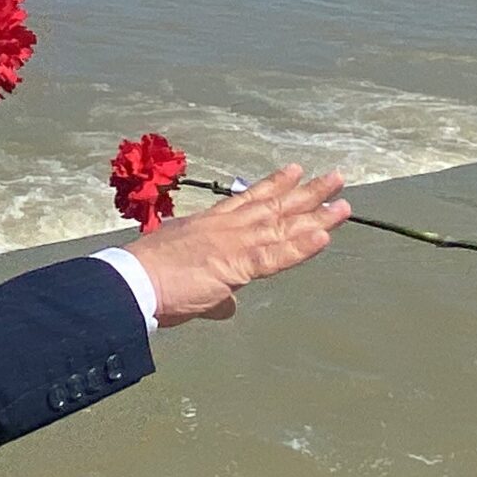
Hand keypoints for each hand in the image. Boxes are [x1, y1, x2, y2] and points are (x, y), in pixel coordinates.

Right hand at [128, 166, 350, 327]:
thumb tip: (229, 306)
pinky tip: (324, 237)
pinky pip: (276, 255)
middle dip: (307, 192)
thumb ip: (215, 295)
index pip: (249, 200)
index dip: (275, 185)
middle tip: (335, 178)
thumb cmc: (150, 283)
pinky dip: (301, 246)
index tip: (295, 171)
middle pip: (275, 206)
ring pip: (282, 224)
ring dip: (316, 213)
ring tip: (342, 200)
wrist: (133, 283)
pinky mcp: (237, 264)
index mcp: (210, 225)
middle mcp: (226, 227)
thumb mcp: (186, 280)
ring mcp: (234, 243)